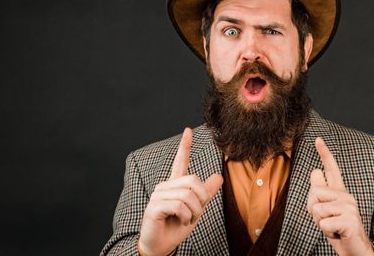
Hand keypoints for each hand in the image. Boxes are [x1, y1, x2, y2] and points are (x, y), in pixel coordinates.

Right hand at [138, 128, 223, 255]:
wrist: (161, 246)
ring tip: (187, 219)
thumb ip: (206, 193)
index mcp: (174, 185)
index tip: (188, 130)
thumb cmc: (176, 226)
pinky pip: (179, 206)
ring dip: (194, 212)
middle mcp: (165, 186)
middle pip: (193, 181)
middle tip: (195, 214)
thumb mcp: (196, 209)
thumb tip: (219, 177)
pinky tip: (180, 221)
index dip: (185, 146)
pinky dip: (185, 217)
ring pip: (188, 195)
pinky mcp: (154, 207)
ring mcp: (158, 196)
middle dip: (201, 200)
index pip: (180, 161)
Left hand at [307, 137, 373, 255]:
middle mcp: (346, 196)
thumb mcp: (324, 211)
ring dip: (320, 222)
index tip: (317, 139)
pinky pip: (323, 223)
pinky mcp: (350, 220)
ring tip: (333, 227)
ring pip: (317, 208)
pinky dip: (326, 232)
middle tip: (327, 220)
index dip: (325, 153)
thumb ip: (319, 194)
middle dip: (313, 210)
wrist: (354, 250)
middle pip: (315, 192)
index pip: (332, 169)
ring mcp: (350, 207)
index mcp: (339, 192)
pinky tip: (338, 233)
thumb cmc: (337, 230)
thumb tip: (315, 171)